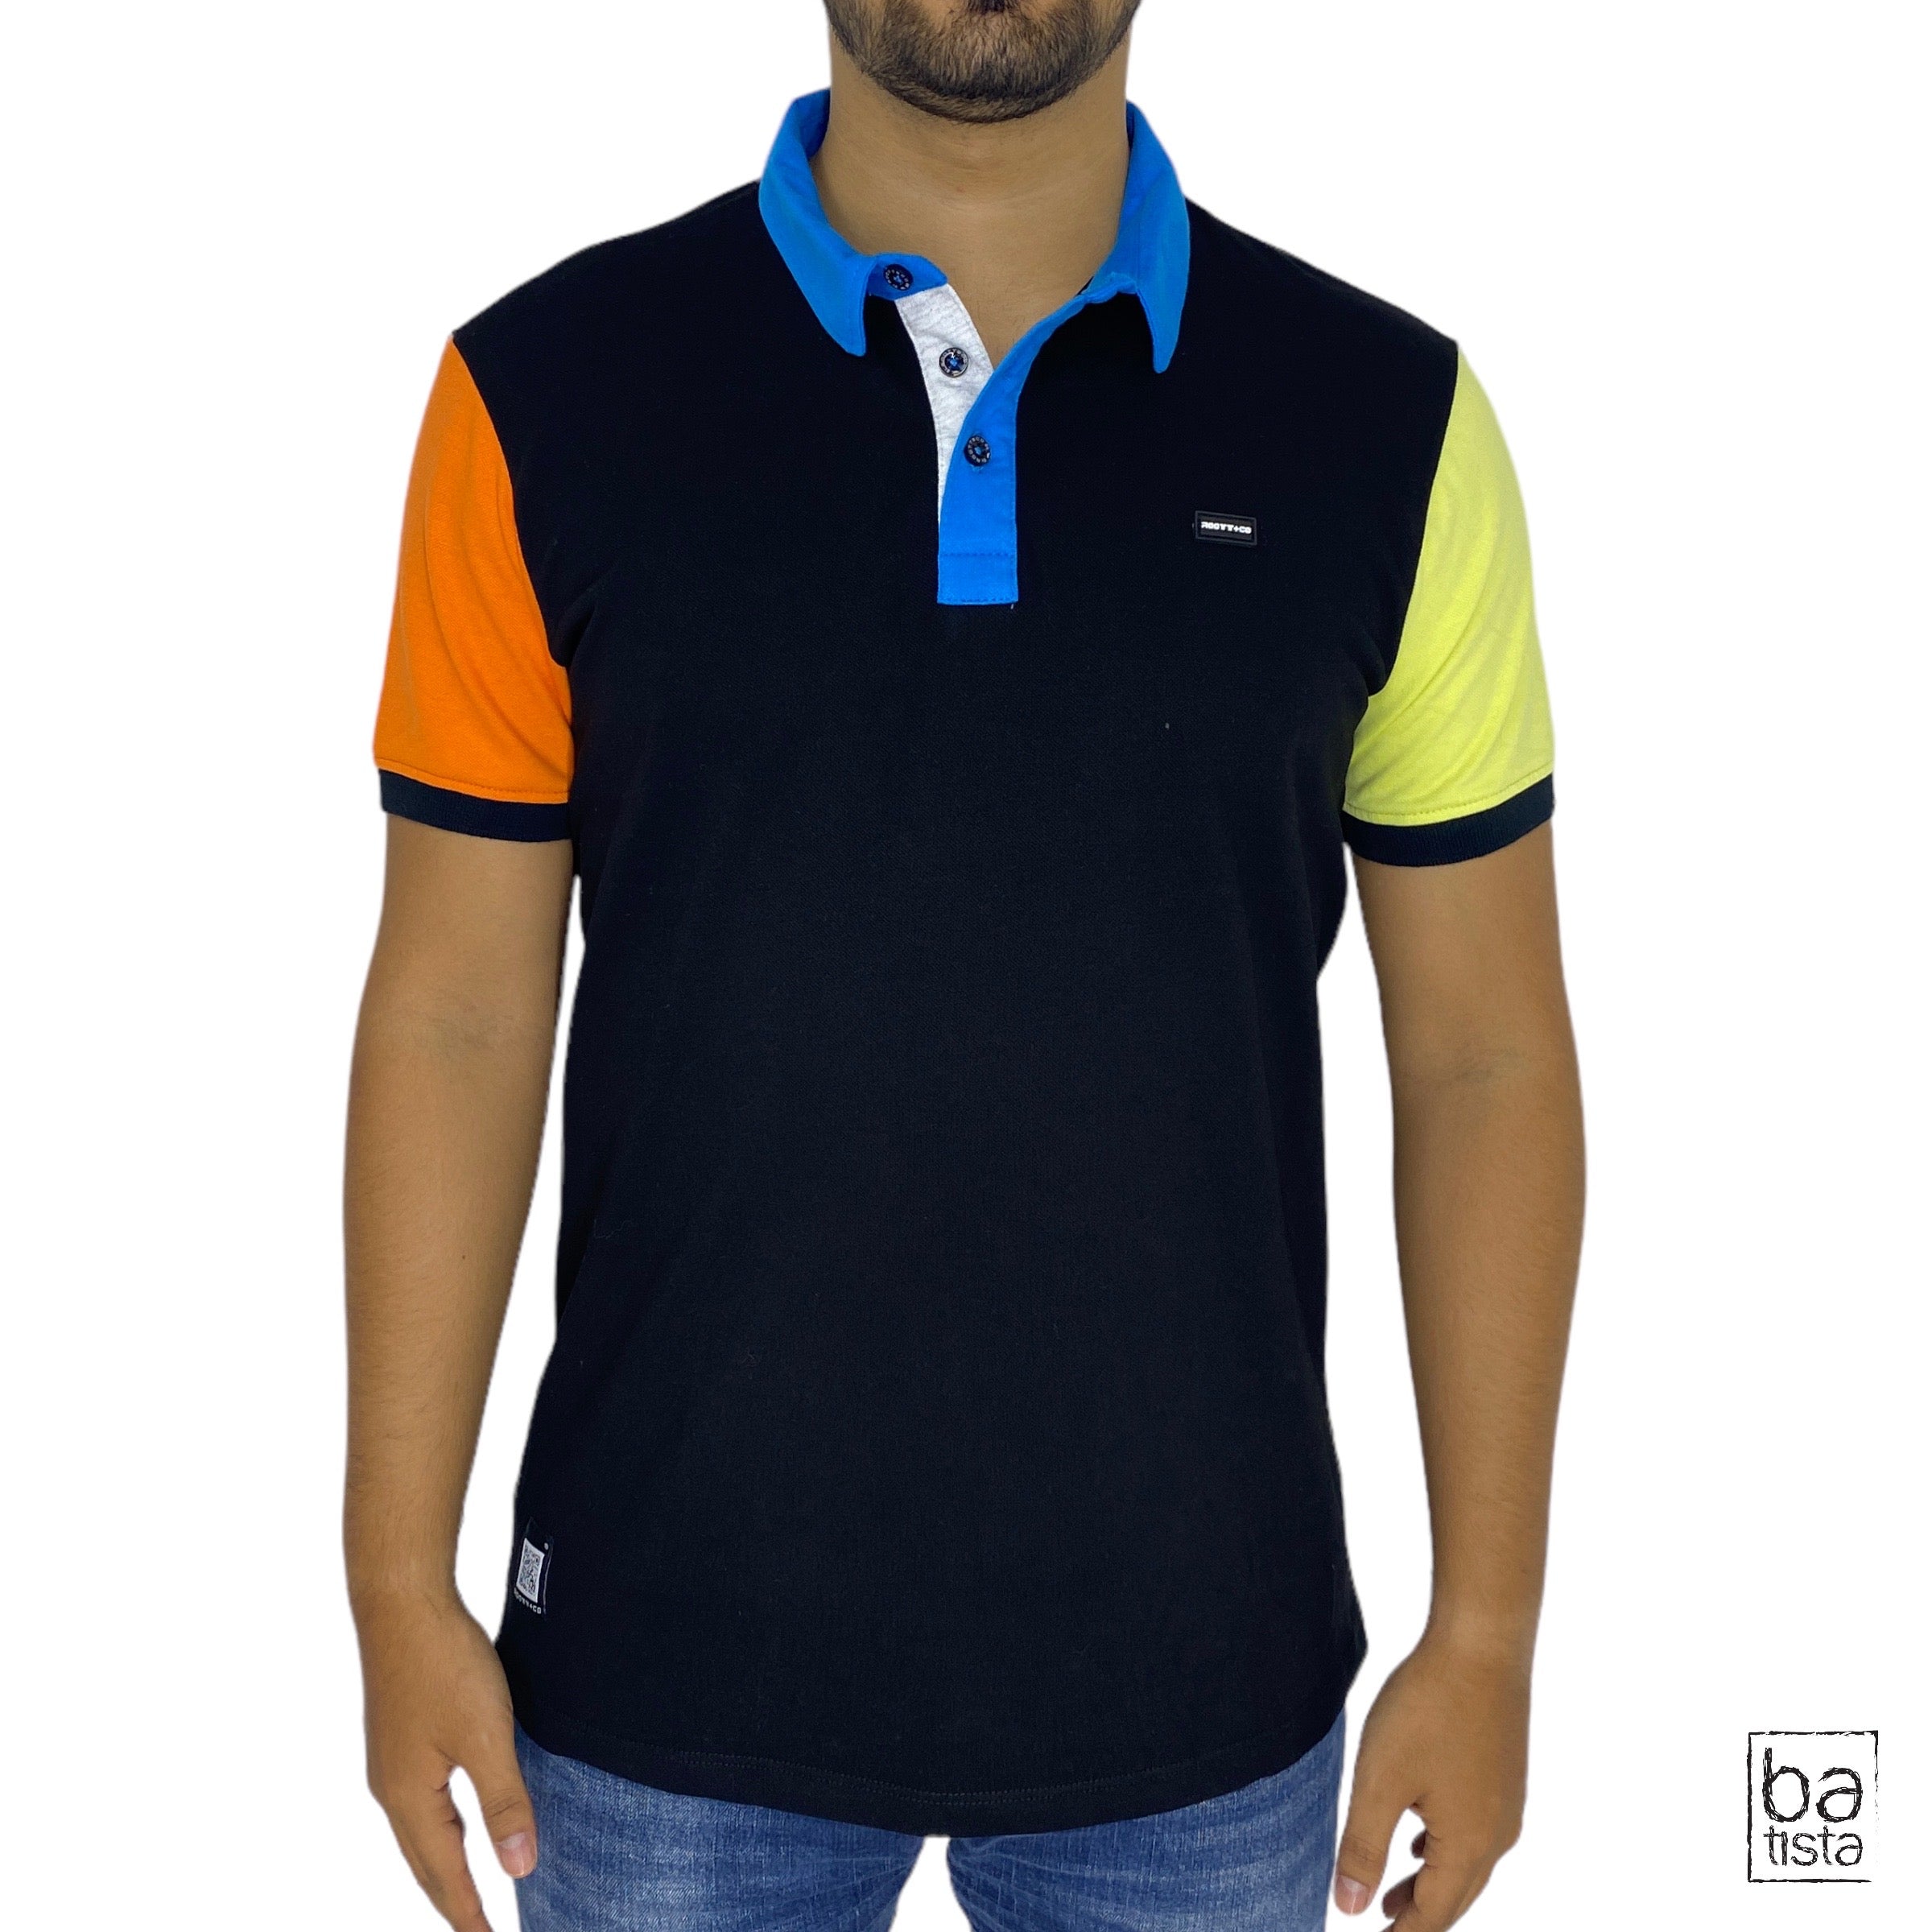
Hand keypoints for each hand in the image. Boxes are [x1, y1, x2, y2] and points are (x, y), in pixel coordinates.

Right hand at [355, 1587, 536, 1931]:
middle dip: (452, 1899)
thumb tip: (518, 1866)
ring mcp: (391, 1760)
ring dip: (444, 1864)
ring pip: (421, 1830)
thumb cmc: (444, 1665)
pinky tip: (455, 1818)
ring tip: (467, 1890)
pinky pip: (420, 1800)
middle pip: (424, 1861)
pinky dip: (440, 1826)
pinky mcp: (399, 1734)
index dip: (468, 1912)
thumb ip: (504, 1802)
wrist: (402, 1602)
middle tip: (477, 1930)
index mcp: (410, 1798)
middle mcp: (391, 1787)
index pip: (443, 1873)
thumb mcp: (485, 1736)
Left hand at [1332, 1632, 1530, 1928]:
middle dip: (1416, 1917)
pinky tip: (1420, 1840)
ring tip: (1391, 1895)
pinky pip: (1474, 1833)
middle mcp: (1498, 1834)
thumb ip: (1362, 1847)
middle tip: (1378, 1926)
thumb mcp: (1380, 1781)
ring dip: (1429, 1884)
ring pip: (1465, 1864)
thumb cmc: (1428, 1710)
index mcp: (1469, 1846)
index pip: (1433, 1915)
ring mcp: (1506, 1804)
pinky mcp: (1503, 1775)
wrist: (1482, 1646)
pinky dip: (1443, 1851)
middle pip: (1455, 1896)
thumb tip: (1349, 1908)